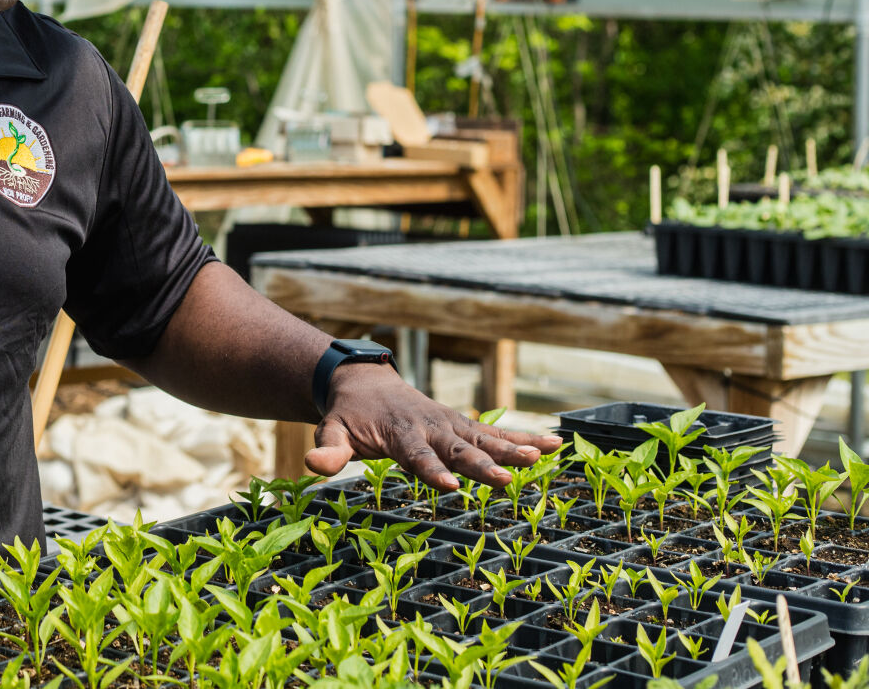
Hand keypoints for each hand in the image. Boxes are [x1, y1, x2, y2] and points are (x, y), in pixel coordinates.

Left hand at [303, 363, 561, 489]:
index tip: (449, 484)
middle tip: (507, 478)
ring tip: (543, 455)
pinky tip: (555, 445)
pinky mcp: (464, 426)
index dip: (431, 470)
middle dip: (483, 464)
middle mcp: (431, 428)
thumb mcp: (331, 432)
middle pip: (459, 449)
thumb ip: (328, 451)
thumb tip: (312, 467)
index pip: (416, 456)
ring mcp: (451, 425)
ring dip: (514, 447)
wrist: (363, 383)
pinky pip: (498, 432)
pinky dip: (525, 437)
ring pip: (486, 438)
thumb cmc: (348, 416)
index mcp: (400, 435)